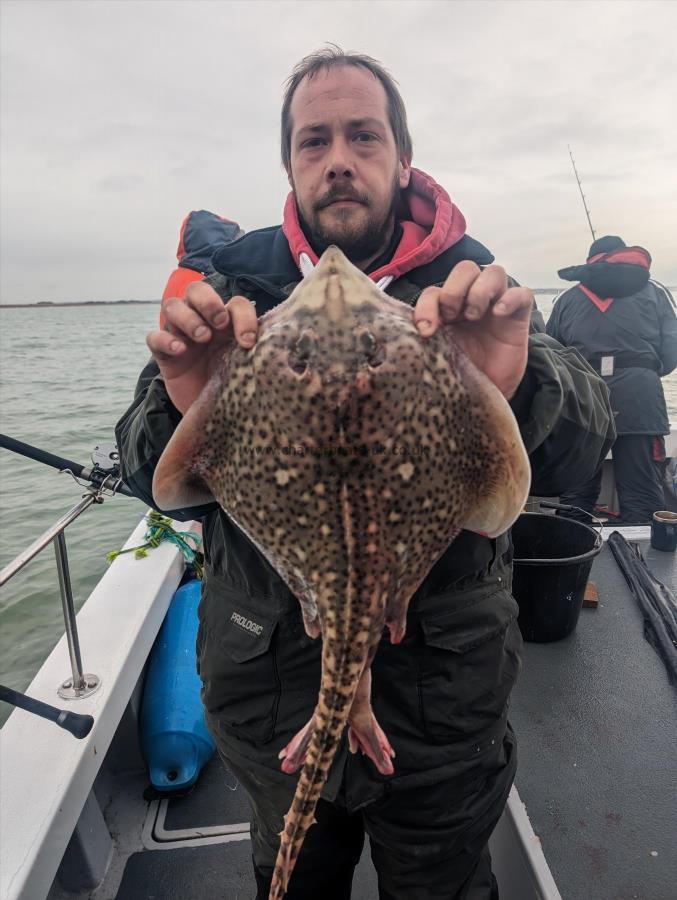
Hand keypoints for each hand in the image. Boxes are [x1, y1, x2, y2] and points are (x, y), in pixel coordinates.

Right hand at [147, 282, 256, 413]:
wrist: (214, 417)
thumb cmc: (234, 387)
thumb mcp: (248, 368)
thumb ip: (258, 351)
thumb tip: (282, 343)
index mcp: (228, 324)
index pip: (235, 303)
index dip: (243, 316)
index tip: (248, 341)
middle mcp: (203, 322)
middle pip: (197, 290)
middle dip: (208, 302)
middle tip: (219, 324)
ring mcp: (181, 335)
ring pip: (172, 306)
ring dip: (188, 317)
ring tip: (202, 337)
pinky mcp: (164, 354)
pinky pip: (154, 337)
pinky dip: (166, 340)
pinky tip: (180, 351)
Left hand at [413, 262, 532, 398]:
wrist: (486, 397)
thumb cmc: (460, 375)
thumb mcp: (437, 354)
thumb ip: (424, 336)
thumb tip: (409, 329)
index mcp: (447, 310)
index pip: (435, 290)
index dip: (427, 304)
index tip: (426, 330)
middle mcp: (471, 302)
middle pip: (466, 269)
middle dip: (455, 289)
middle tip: (453, 316)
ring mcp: (496, 306)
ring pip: (494, 273)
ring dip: (480, 290)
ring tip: (475, 315)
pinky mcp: (518, 317)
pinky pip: (522, 294)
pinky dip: (510, 298)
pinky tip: (499, 314)